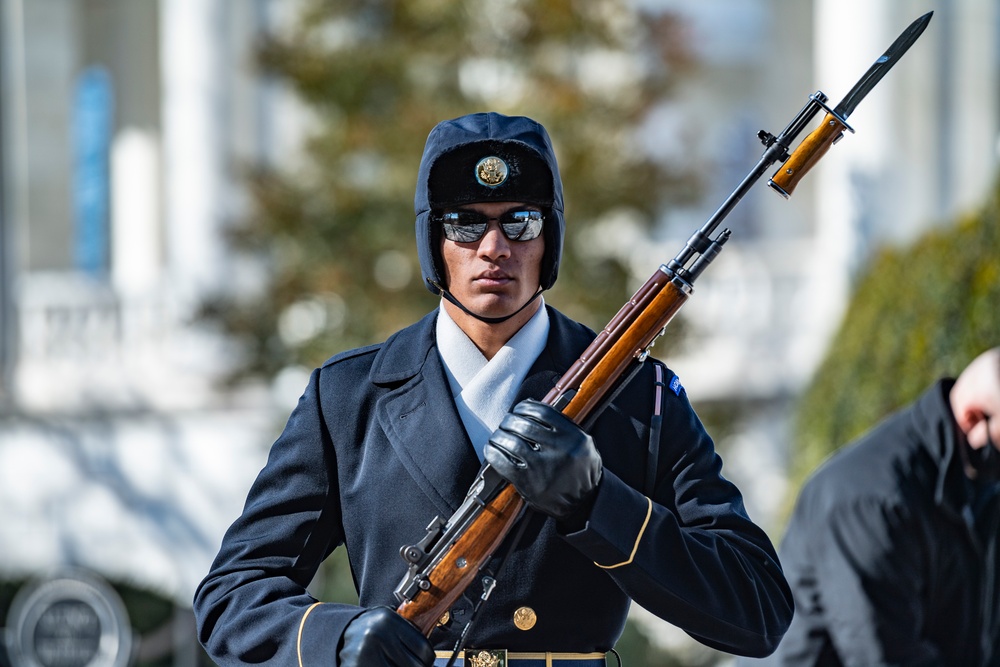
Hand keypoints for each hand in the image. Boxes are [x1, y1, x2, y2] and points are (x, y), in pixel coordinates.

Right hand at [337, 607, 433, 666]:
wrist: (341, 636)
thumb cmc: (372, 632)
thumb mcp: (390, 625)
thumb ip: (409, 636)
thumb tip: (429, 658)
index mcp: (387, 619)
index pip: (422, 647)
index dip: (427, 658)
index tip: (425, 660)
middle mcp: (376, 634)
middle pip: (414, 665)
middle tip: (409, 663)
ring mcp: (365, 654)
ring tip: (393, 662)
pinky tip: (385, 665)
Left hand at [485, 398, 602, 520]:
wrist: (584, 502)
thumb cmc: (581, 470)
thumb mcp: (583, 443)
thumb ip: (562, 425)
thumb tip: (530, 406)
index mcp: (574, 438)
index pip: (542, 413)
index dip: (525, 407)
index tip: (519, 409)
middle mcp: (560, 451)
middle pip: (523, 425)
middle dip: (509, 420)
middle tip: (506, 422)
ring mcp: (543, 468)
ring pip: (511, 442)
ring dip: (499, 435)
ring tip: (497, 435)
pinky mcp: (529, 484)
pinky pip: (504, 463)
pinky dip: (493, 453)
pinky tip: (492, 449)